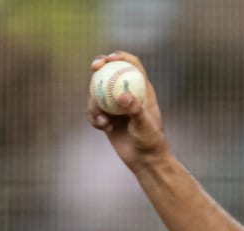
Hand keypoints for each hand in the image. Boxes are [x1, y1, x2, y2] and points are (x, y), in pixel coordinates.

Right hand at [88, 51, 167, 167]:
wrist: (144, 161)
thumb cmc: (150, 142)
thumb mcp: (144, 125)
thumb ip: (135, 109)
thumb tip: (123, 96)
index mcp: (142, 89)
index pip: (132, 64)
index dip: (120, 56)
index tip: (109, 58)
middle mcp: (128, 93)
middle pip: (110, 71)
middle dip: (100, 66)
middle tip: (94, 67)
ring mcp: (116, 104)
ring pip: (97, 91)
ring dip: (95, 102)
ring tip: (102, 121)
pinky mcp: (106, 116)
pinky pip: (93, 109)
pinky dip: (94, 117)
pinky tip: (102, 128)